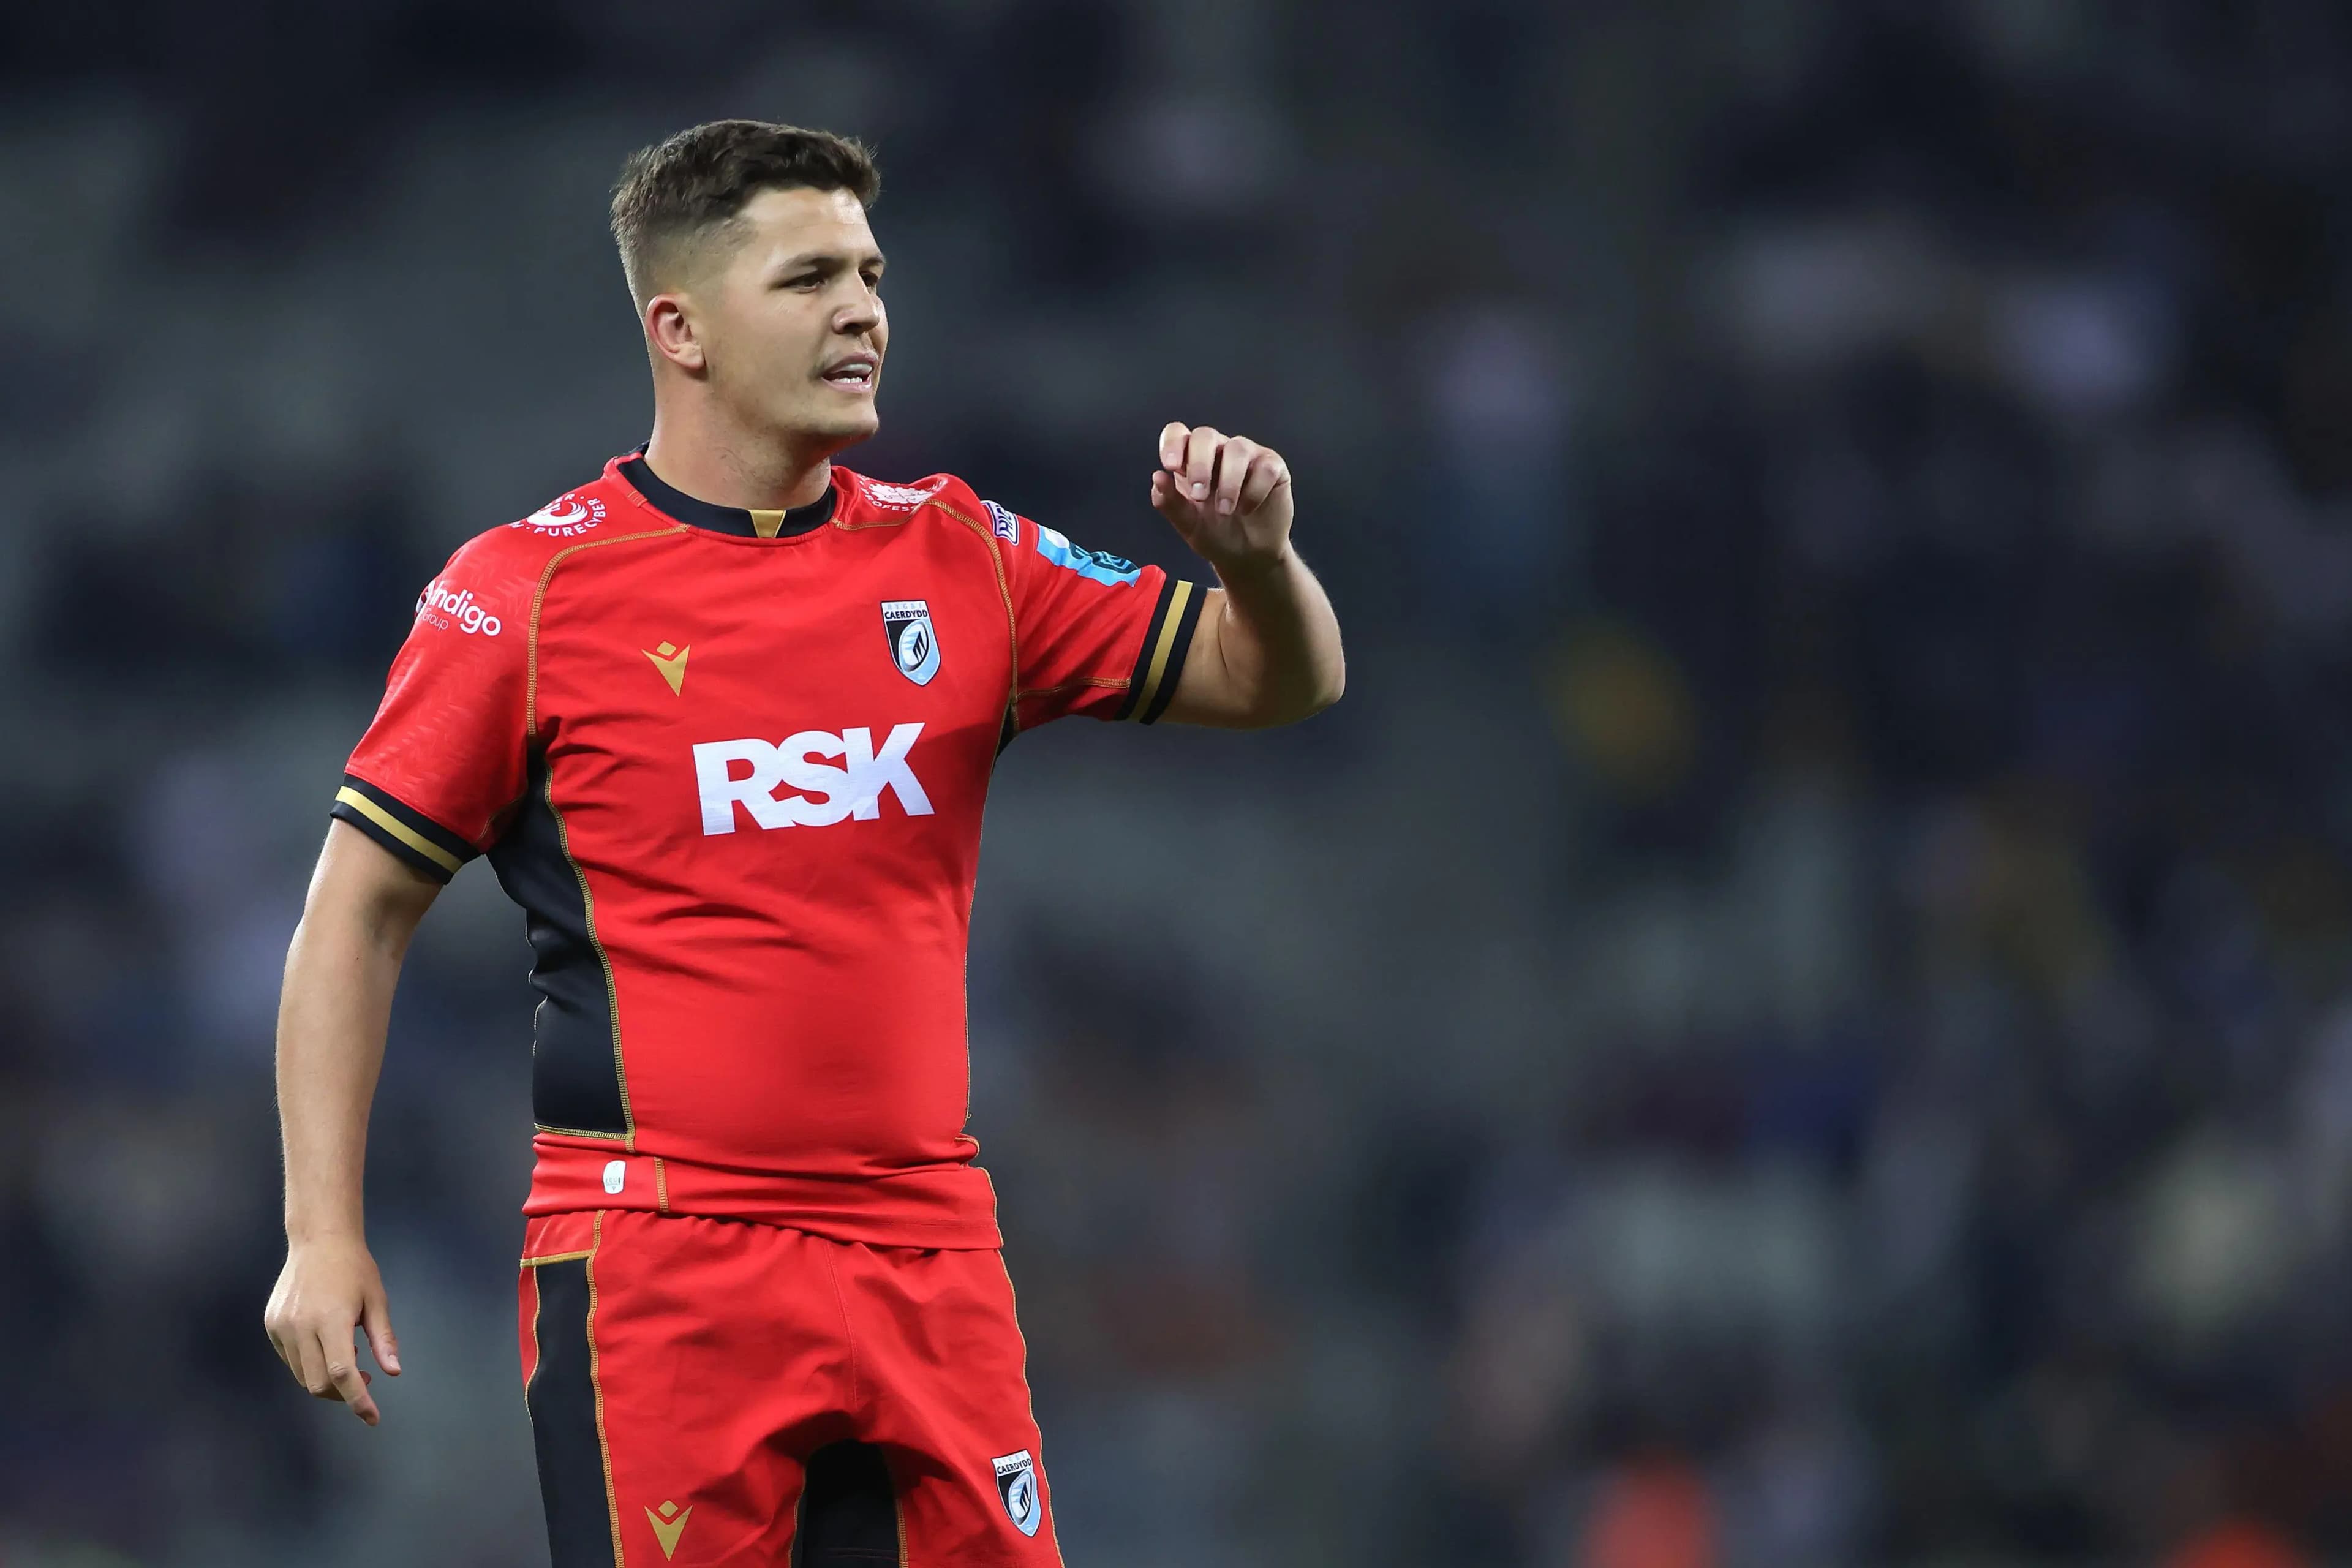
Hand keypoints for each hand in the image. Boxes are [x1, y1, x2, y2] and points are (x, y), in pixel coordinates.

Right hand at [264, 1234, 400, 1425]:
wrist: (318, 1240)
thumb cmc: (355, 1268)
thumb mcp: (377, 1300)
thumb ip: (384, 1339)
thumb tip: (393, 1372)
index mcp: (331, 1319)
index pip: (342, 1373)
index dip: (357, 1400)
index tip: (372, 1418)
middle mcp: (301, 1326)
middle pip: (318, 1383)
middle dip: (342, 1392)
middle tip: (363, 1377)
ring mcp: (281, 1326)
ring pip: (301, 1375)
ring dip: (325, 1379)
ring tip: (346, 1354)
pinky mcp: (271, 1325)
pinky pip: (290, 1359)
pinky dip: (309, 1363)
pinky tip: (324, 1343)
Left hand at [1150, 422, 1293, 577]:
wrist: (1248, 556)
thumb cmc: (1216, 534)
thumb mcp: (1188, 524)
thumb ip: (1170, 502)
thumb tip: (1158, 477)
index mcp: (1192, 460)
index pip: (1179, 434)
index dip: (1173, 443)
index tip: (1170, 466)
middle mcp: (1219, 451)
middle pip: (1206, 435)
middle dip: (1200, 464)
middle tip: (1199, 496)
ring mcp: (1247, 456)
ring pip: (1237, 449)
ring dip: (1228, 483)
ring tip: (1225, 510)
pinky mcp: (1272, 467)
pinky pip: (1265, 467)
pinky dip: (1254, 491)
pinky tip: (1248, 509)